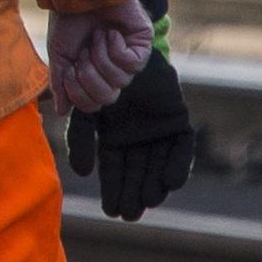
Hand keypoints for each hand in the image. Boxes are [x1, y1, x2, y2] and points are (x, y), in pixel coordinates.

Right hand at [42, 2, 150, 112]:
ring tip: (96, 36)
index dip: (79, 94)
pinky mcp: (142, 47)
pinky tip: (111, 32)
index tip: (68, 71)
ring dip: (101, 56)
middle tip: (83, 53)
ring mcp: (129, 59)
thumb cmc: (69, 20)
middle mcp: (112, 70)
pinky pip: (131, 64)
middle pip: (108, 98)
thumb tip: (61, 111)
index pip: (92, 104)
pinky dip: (115, 48)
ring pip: (120, 81)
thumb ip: (60, 83)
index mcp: (93, 74)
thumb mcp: (59, 55)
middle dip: (90, 76)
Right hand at [65, 46, 196, 219]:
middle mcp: (137, 140)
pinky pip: (181, 149)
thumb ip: (80, 139)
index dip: (112, 191)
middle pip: (137, 174)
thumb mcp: (85, 110)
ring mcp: (159, 132)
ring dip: (155, 185)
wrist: (123, 46)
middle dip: (133, 194)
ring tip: (149, 201)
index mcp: (114, 140)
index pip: (114, 172)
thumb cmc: (98, 77)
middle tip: (130, 215)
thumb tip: (81, 173)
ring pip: (158, 166)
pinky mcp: (178, 122)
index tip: (111, 211)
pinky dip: (178, 166)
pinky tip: (170, 183)